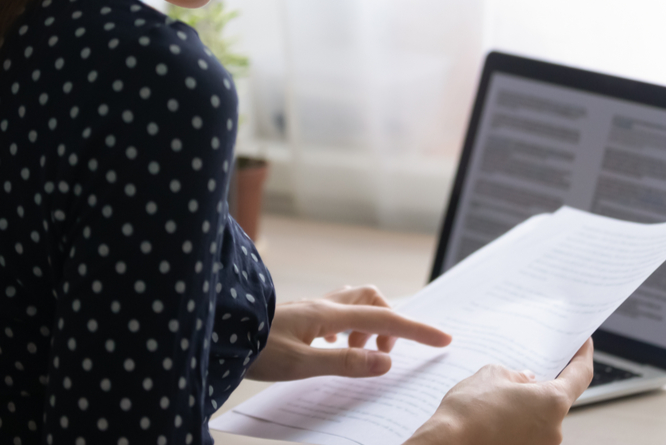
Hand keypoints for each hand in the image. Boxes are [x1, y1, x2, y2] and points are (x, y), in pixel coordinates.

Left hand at [246, 285, 451, 380]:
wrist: (221, 333)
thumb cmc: (256, 349)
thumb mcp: (302, 364)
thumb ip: (345, 362)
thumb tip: (386, 361)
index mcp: (329, 315)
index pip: (384, 320)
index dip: (417, 331)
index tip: (444, 340)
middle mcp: (324, 305)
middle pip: (373, 300)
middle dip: (389, 324)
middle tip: (382, 354)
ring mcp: (312, 308)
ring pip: (355, 304)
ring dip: (367, 327)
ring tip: (356, 355)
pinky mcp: (301, 316)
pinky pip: (337, 313)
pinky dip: (348, 329)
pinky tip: (335, 348)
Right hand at [407, 338, 594, 444]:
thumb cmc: (469, 411)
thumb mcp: (493, 375)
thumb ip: (516, 376)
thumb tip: (526, 381)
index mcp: (553, 402)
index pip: (580, 375)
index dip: (582, 356)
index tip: (583, 344)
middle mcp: (554, 430)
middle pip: (556, 401)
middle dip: (541, 386)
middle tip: (524, 372)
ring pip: (540, 420)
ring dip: (527, 408)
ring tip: (498, 398)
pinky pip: (528, 435)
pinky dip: (517, 424)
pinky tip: (495, 417)